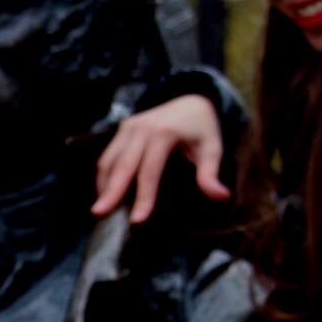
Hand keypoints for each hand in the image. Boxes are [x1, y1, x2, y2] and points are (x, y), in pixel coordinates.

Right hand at [93, 94, 228, 222]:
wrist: (189, 101)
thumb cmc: (201, 129)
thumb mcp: (212, 148)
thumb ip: (211, 173)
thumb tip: (222, 196)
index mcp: (164, 132)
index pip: (150, 171)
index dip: (144, 196)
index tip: (137, 220)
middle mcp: (142, 128)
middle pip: (123, 166)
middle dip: (111, 192)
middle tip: (99, 214)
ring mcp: (129, 126)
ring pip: (110, 160)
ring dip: (104, 185)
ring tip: (100, 209)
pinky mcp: (123, 128)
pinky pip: (108, 155)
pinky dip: (104, 176)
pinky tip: (106, 193)